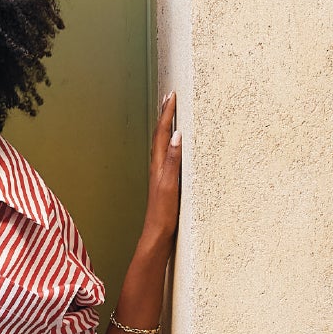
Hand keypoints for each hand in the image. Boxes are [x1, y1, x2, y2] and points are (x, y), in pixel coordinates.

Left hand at [144, 90, 182, 242]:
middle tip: (169, 98)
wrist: (156, 236)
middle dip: (164, 115)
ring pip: (162, 144)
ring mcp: (160, 175)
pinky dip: (171, 144)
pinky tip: (175, 147)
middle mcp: (157, 168)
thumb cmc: (163, 215)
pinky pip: (167, 156)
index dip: (167, 114)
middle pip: (159, 135)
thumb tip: (176, 136)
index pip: (162, 133)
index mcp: (157, 166)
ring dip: (166, 128)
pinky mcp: (165, 183)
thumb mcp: (170, 185)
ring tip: (170, 115)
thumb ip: (172, 161)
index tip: (172, 96)